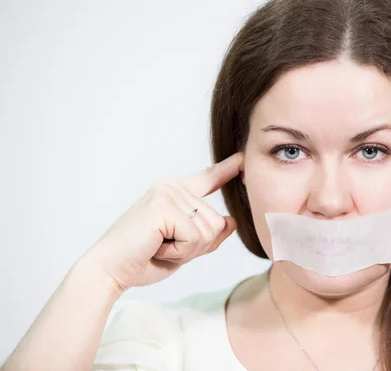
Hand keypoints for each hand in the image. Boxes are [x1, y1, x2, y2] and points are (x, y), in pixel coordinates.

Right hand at [83, 152, 243, 291]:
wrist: (110, 271)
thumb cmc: (142, 260)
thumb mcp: (183, 248)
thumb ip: (206, 235)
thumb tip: (231, 222)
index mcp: (174, 193)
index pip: (208, 179)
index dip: (227, 170)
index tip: (242, 158)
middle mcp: (171, 186)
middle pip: (216, 222)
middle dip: (195, 247)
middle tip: (163, 248)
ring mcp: (167, 193)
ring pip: (208, 230)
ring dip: (187, 250)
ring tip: (158, 246)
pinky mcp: (163, 206)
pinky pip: (194, 236)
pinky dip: (179, 252)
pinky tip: (157, 248)